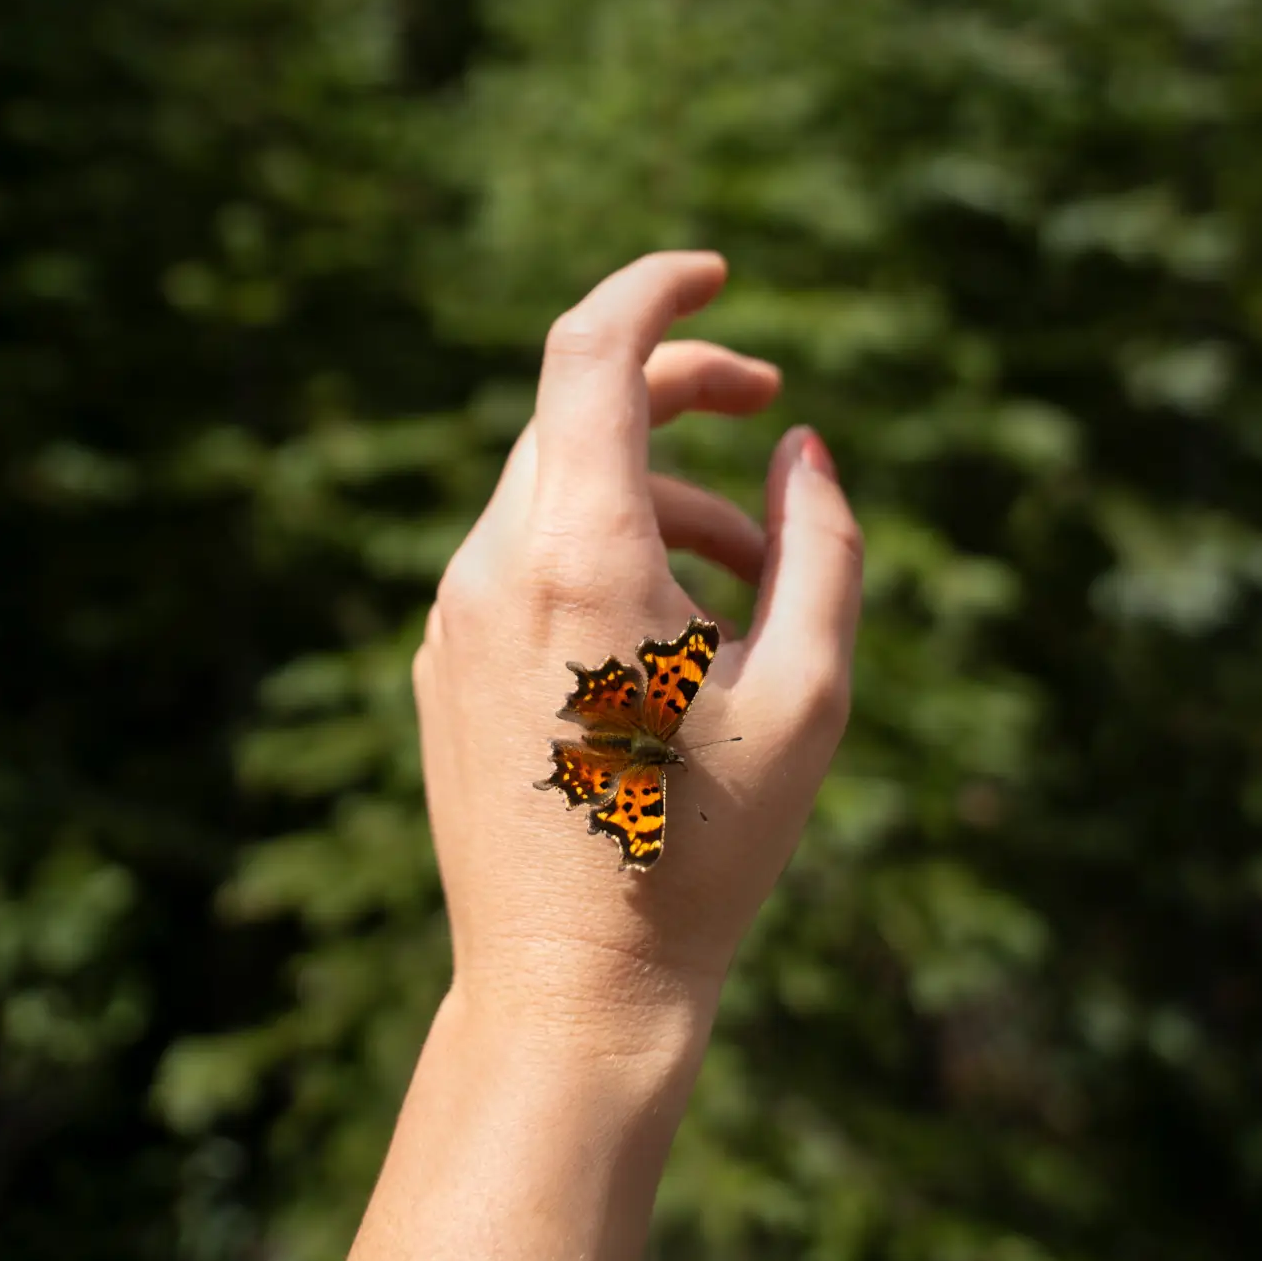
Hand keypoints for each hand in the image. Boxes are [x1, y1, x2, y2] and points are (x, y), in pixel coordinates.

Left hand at [415, 250, 863, 1051]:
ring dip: (661, 498)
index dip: (657, 287)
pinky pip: (526, 557)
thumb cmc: (706, 850)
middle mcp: (493, 564)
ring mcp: (452, 614)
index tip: (718, 269)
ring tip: (754, 585)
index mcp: (580, 553)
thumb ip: (820, 544)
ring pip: (559, 489)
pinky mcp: (440, 660)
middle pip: (579, 411)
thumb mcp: (808, 692)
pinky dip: (605, 552)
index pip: (590, 350)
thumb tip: (801, 446)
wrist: (569, 991)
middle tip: (768, 407)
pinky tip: (673, 639)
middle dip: (680, 392)